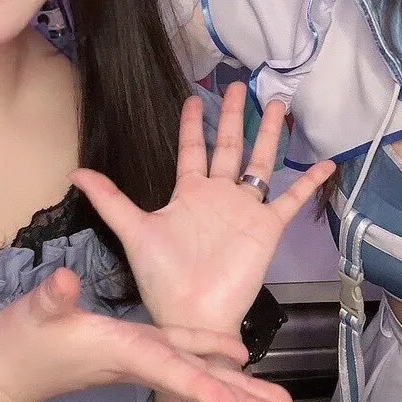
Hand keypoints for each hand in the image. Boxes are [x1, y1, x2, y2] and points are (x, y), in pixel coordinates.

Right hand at [0, 267, 295, 401]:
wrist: (5, 370)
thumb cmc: (19, 344)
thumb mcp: (32, 316)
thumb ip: (51, 300)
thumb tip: (63, 282)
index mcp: (122, 353)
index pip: (169, 373)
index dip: (202, 389)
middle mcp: (142, 360)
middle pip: (202, 385)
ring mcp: (144, 356)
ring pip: (202, 373)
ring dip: (243, 390)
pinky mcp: (140, 349)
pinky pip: (187, 356)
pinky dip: (216, 358)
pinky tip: (242, 359)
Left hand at [72, 82, 334, 336]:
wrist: (193, 314)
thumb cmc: (163, 277)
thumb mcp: (134, 231)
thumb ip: (110, 200)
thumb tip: (75, 172)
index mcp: (189, 193)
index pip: (192, 149)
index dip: (193, 125)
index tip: (194, 98)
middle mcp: (219, 196)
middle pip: (229, 146)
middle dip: (233, 117)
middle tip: (240, 87)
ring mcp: (245, 210)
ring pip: (261, 163)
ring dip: (270, 135)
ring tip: (279, 106)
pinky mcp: (267, 227)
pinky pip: (290, 199)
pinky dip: (309, 183)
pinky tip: (325, 164)